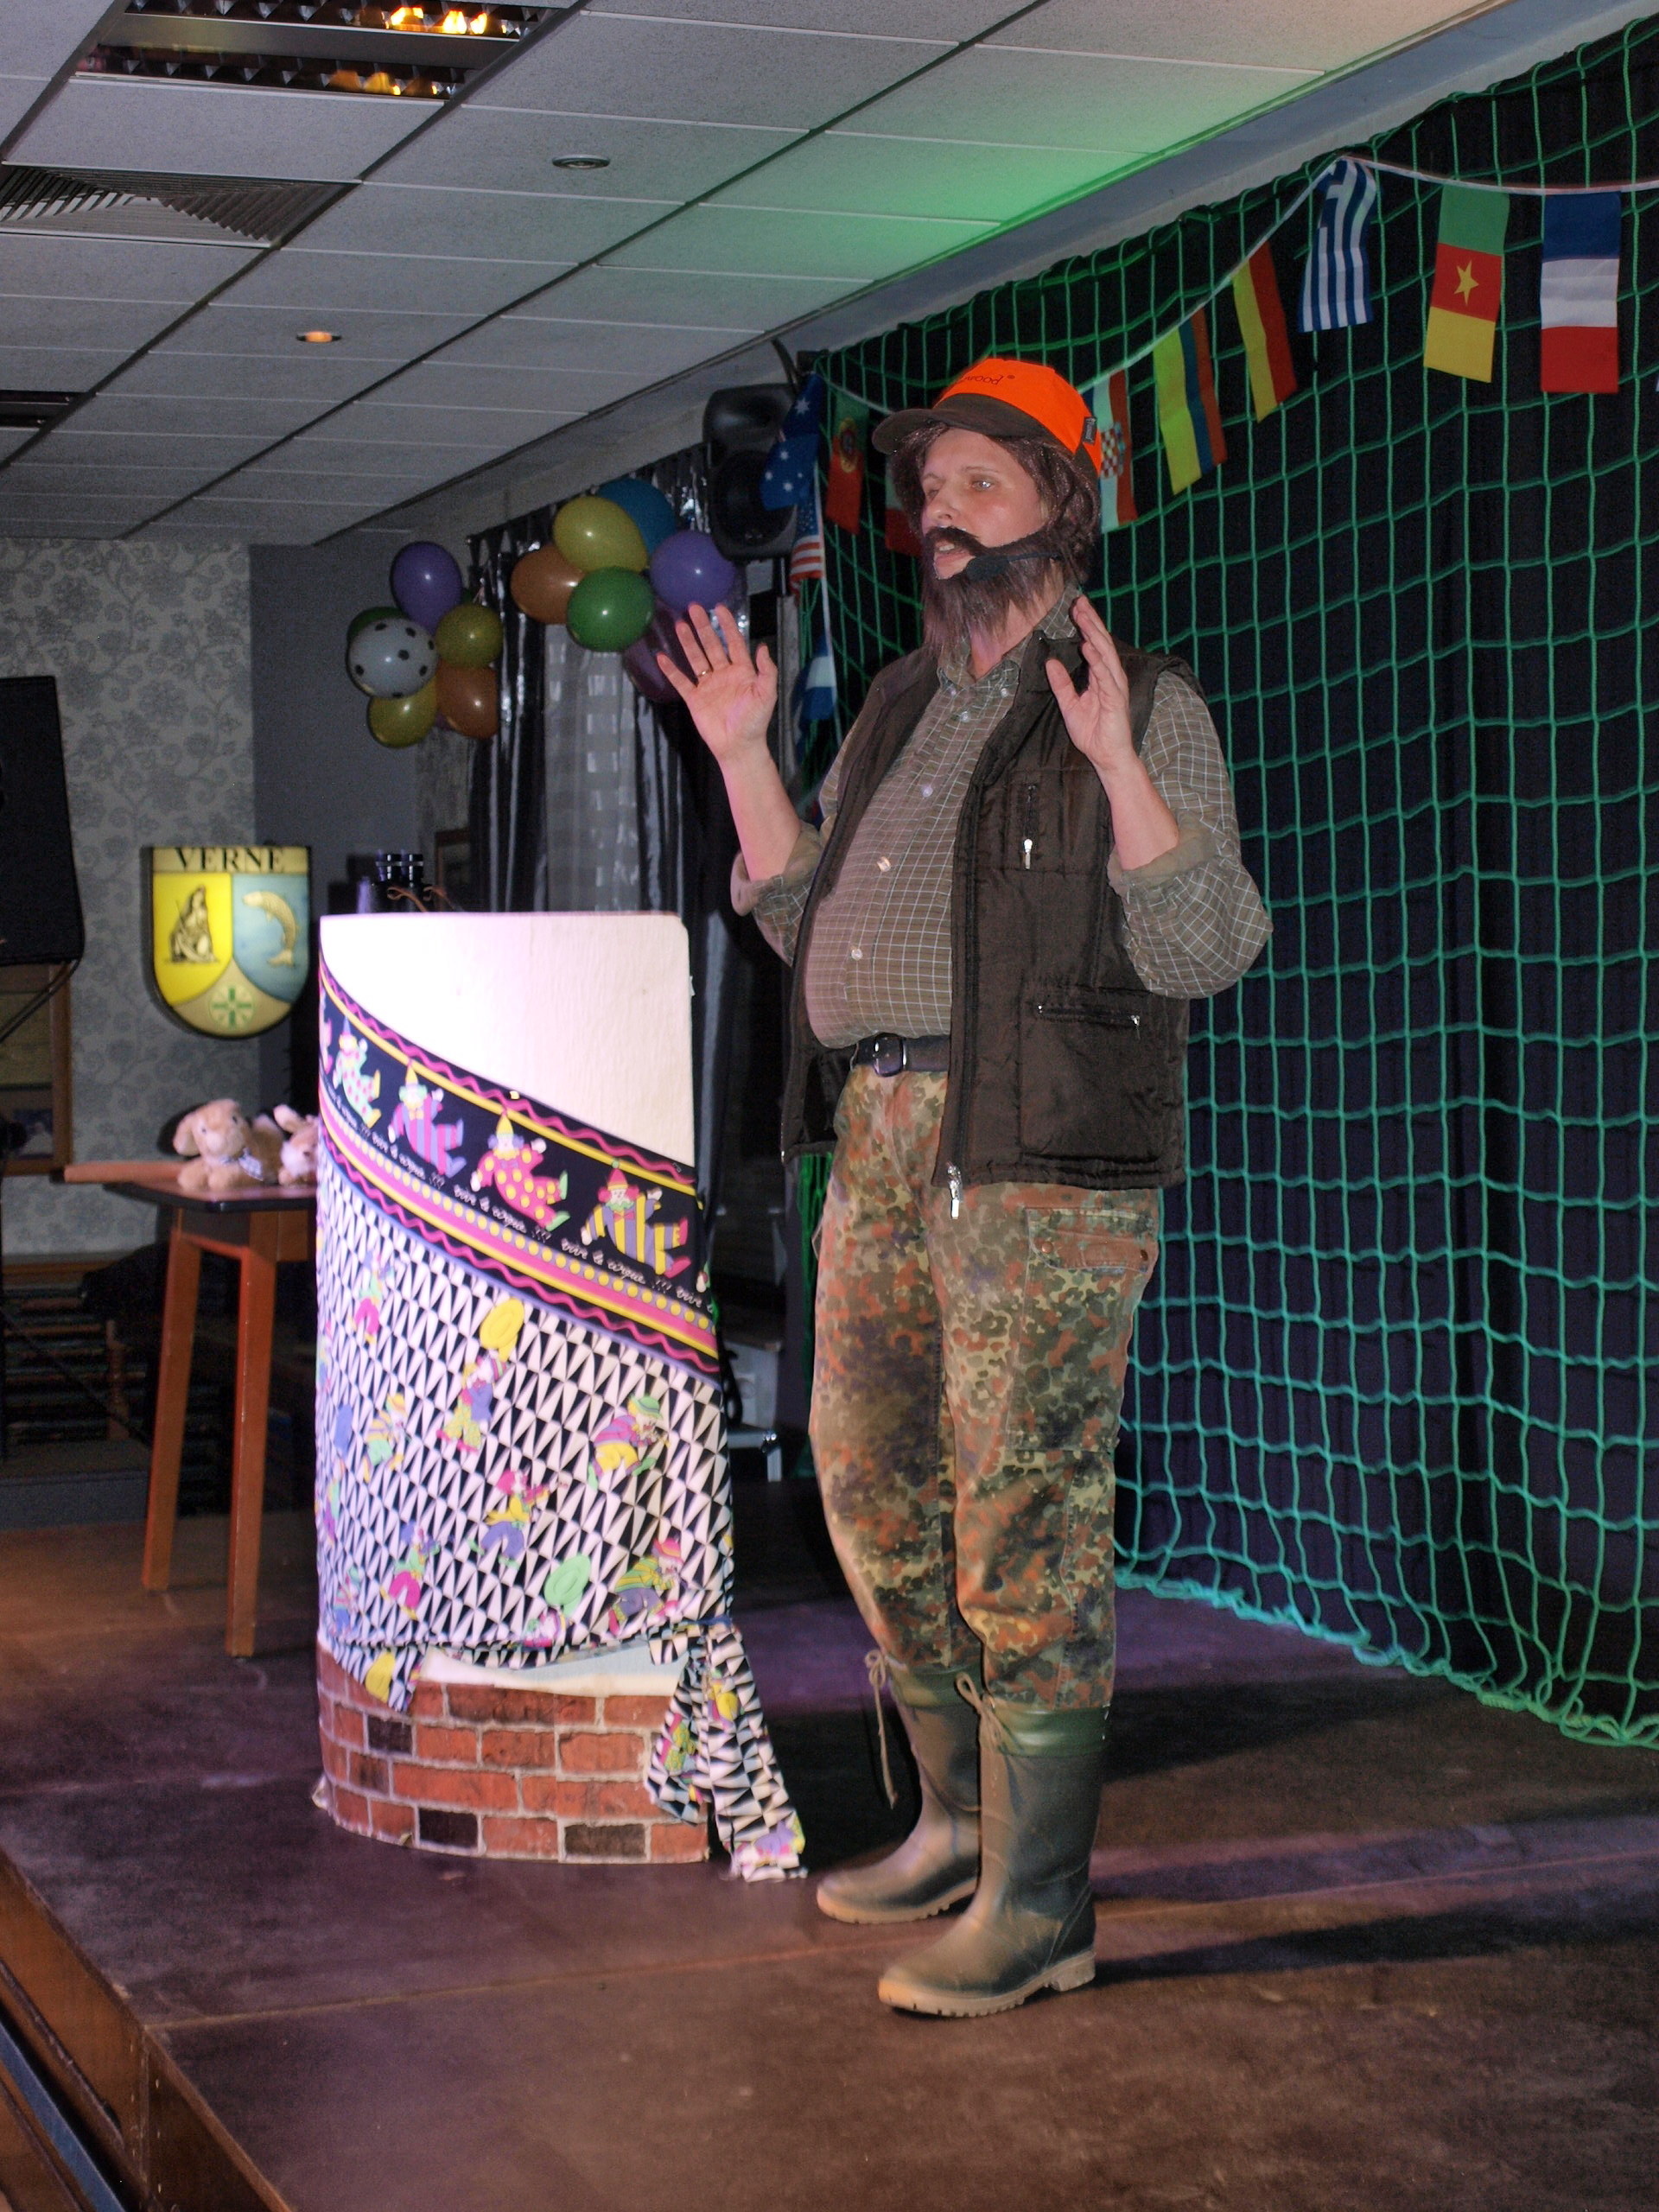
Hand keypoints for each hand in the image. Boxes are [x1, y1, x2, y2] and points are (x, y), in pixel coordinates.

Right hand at [658, 602, 777, 765]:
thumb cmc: (755, 721)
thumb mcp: (766, 694)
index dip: (727, 625)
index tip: (720, 607)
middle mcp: (724, 674)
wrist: (738, 746)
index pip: (734, 642)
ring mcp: (708, 686)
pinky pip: (681, 682)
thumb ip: (766, 670)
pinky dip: (671, 670)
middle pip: (711, 645)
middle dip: (703, 627)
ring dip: (688, 642)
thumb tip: (762, 647)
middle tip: (694, 607)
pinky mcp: (695, 699)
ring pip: (696, 659)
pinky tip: (662, 657)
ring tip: (679, 624)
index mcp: (742, 671)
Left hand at [1045, 594, 1134, 776]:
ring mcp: (1115, 687)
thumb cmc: (1093, 733)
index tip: (1075, 608)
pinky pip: (1105, 676)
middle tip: (1079, 602)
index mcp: (1100, 677)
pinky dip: (1097, 660)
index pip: (1093, 645)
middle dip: (1090, 622)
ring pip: (1105, 654)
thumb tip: (1051, 662)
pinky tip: (1088, 646)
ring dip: (1094, 634)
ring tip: (1083, 617)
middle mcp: (1110, 677)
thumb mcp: (1069, 705)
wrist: (1107, 757)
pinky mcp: (1115, 699)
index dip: (1085, 626)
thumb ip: (1061, 684)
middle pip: (1101, 643)